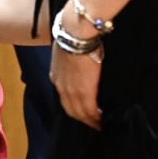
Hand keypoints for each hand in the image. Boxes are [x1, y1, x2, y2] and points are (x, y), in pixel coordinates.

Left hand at [49, 8, 104, 127]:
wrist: (76, 33)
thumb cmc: (73, 36)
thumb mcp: (65, 50)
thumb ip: (69, 59)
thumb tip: (78, 58)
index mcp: (56, 76)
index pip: (63, 97)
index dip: (73, 106)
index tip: (81, 110)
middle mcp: (60, 87)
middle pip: (70, 110)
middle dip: (81, 118)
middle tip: (92, 123)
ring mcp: (71, 91)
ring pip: (79, 113)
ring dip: (89, 121)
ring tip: (99, 125)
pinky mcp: (84, 92)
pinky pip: (89, 111)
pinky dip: (95, 119)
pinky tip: (101, 121)